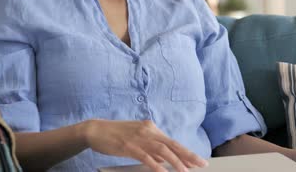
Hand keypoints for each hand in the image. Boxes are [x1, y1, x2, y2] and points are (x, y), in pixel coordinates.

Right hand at [83, 119, 207, 171]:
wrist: (95, 130)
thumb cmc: (115, 135)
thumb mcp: (136, 138)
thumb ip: (150, 146)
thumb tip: (164, 158)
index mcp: (150, 128)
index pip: (172, 141)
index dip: (185, 151)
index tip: (197, 160)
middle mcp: (147, 130)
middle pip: (171, 144)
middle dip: (187, 155)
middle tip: (200, 164)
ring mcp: (138, 138)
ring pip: (161, 150)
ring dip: (175, 161)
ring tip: (185, 171)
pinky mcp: (128, 146)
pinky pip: (145, 156)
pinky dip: (156, 165)